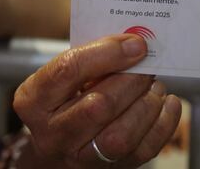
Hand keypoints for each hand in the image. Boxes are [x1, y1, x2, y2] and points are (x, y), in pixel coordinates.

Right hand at [13, 35, 181, 167]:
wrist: (56, 147)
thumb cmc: (62, 99)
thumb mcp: (60, 77)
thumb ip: (90, 58)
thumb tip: (134, 42)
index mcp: (34, 99)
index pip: (68, 70)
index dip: (107, 53)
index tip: (135, 43)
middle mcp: (52, 133)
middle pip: (98, 106)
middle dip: (131, 81)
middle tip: (147, 66)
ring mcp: (79, 158)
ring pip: (120, 136)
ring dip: (147, 104)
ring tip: (154, 86)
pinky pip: (143, 151)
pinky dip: (163, 124)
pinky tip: (166, 103)